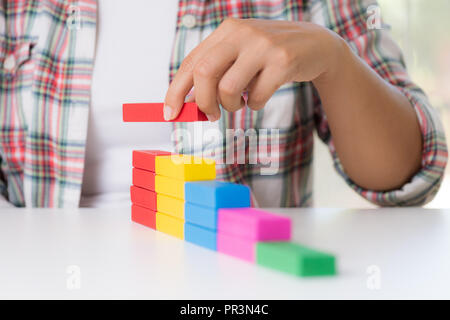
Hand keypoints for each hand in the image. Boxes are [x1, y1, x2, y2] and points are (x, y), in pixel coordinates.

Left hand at [164, 18, 343, 120]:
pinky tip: (260, 98)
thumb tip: (189, 102)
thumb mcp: (240, 56)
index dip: (176, 90)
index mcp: (226, 31)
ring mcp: (263, 45)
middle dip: (203, 103)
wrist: (316, 45)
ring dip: (231, 106)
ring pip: (229, 88)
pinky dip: (254, 105)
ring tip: (241, 104)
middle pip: (204, 73)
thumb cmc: (269, 56)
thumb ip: (216, 73)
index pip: (191, 62)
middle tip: (211, 115)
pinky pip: (256, 96)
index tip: (170, 113)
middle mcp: (241, 32)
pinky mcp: (283, 60)